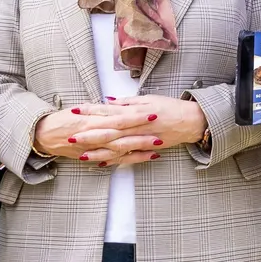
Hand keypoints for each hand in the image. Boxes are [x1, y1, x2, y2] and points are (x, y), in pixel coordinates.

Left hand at [33, 97, 205, 167]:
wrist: (190, 121)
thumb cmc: (170, 107)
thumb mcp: (148, 99)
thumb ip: (127, 102)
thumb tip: (108, 101)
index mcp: (134, 113)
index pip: (108, 112)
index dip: (90, 112)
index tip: (75, 111)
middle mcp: (135, 128)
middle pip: (108, 132)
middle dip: (88, 134)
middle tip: (70, 136)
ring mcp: (140, 140)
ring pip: (115, 148)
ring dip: (97, 151)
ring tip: (81, 154)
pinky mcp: (146, 150)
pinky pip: (127, 157)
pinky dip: (114, 160)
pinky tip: (101, 162)